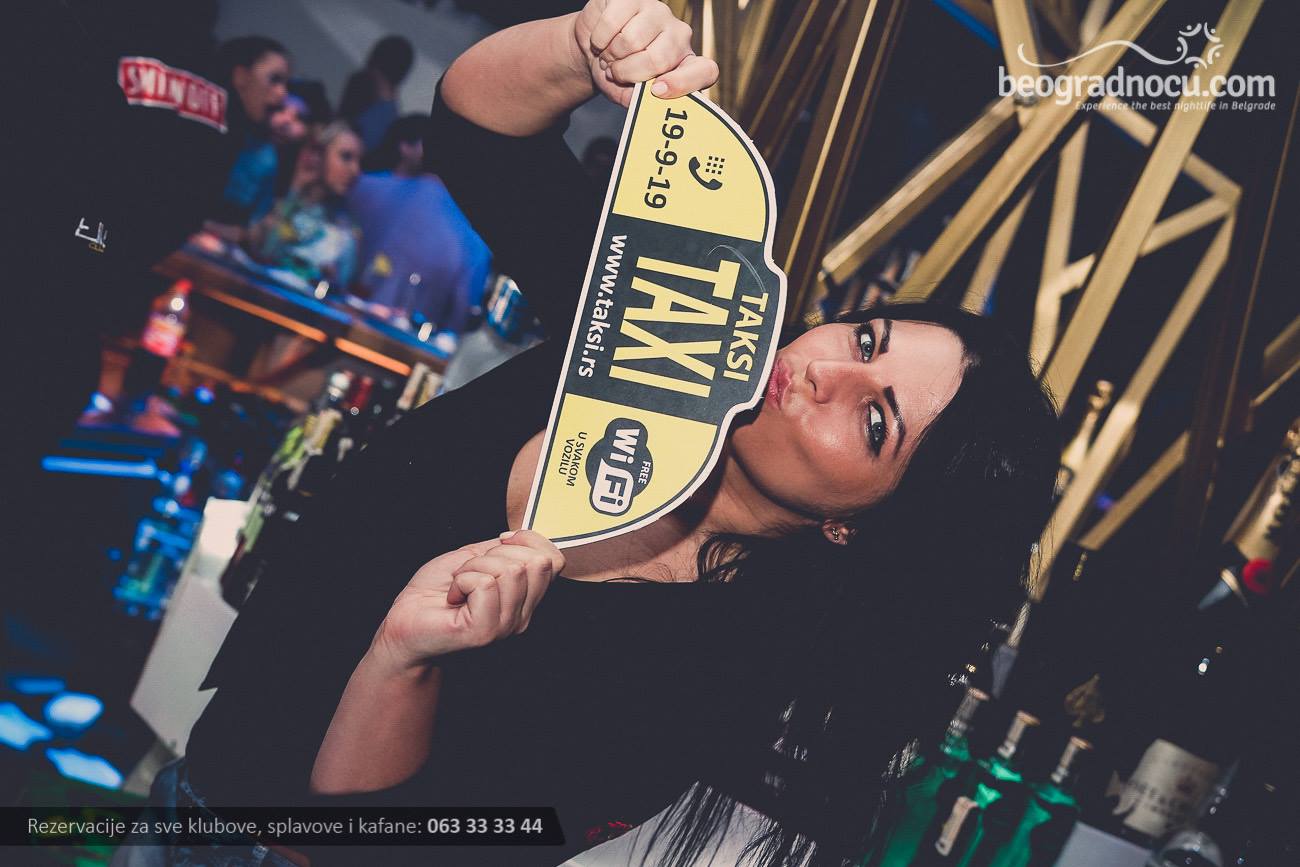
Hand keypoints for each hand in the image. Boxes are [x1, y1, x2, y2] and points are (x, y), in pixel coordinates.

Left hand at [371, 530, 564, 671]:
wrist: (405, 622)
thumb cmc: (435, 592)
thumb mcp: (475, 558)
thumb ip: (504, 549)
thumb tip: (521, 536)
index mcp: (525, 599)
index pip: (554, 561)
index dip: (529, 540)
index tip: (500, 542)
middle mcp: (522, 615)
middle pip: (536, 562)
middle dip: (496, 554)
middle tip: (471, 572)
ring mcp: (506, 626)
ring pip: (511, 570)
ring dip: (474, 568)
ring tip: (459, 585)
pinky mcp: (485, 631)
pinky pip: (485, 584)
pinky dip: (462, 580)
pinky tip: (453, 596)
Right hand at [572, 0, 718, 106]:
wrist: (594, 48)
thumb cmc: (617, 72)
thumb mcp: (628, 94)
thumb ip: (641, 100)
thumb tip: (650, 97)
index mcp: (685, 63)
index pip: (706, 71)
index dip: (684, 83)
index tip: (657, 90)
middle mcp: (679, 34)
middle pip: (658, 59)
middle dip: (627, 72)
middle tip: (615, 72)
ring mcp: (659, 12)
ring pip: (632, 40)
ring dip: (610, 55)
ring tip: (609, 55)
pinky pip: (613, 22)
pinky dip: (599, 38)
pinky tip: (601, 39)